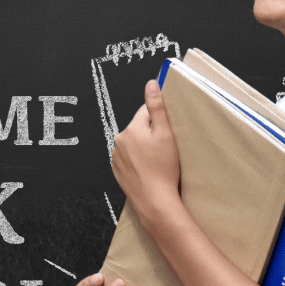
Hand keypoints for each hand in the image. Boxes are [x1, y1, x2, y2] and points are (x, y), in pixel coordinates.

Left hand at [111, 79, 180, 222]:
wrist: (154, 200)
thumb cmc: (164, 169)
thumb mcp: (166, 134)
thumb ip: (158, 107)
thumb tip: (151, 84)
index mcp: (131, 128)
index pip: (146, 111)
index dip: (160, 119)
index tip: (168, 129)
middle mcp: (119, 140)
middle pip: (139, 127)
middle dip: (152, 133)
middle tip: (165, 148)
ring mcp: (116, 156)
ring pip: (134, 143)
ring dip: (144, 147)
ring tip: (158, 160)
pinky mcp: (117, 170)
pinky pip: (129, 158)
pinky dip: (138, 160)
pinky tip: (149, 168)